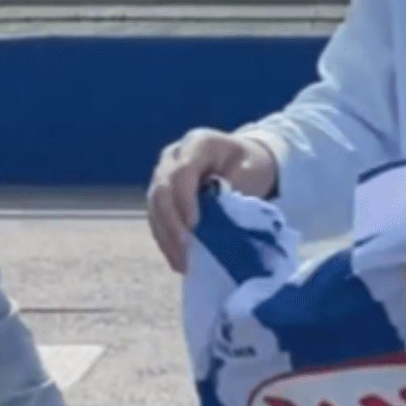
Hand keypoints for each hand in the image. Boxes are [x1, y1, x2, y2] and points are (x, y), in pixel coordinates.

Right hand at [147, 129, 278, 274]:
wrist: (244, 161)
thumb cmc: (251, 166)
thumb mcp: (251, 171)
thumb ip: (232, 188)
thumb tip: (213, 213)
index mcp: (198, 143)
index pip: (183, 171)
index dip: (185, 199)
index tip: (194, 226)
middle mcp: (173, 156)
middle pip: (162, 189)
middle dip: (172, 222)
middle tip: (186, 250)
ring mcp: (163, 174)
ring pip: (154, 206)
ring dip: (166, 236)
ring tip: (182, 263)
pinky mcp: (161, 194)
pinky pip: (156, 218)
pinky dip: (166, 240)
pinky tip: (178, 260)